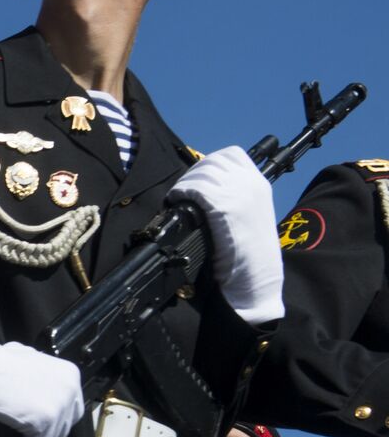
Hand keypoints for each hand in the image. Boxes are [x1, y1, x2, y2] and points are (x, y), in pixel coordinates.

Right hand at [0, 340, 85, 436]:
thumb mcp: (28, 358)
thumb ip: (43, 374)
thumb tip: (42, 390)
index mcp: (69, 374)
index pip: (71, 406)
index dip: (53, 416)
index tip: (40, 423)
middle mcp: (69, 390)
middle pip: (64, 423)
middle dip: (47, 430)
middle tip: (29, 435)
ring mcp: (58, 407)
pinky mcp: (42, 422)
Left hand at [166, 146, 283, 324]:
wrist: (256, 281)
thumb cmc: (248, 255)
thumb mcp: (249, 216)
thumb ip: (233, 197)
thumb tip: (202, 188)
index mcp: (260, 184)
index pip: (231, 155)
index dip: (209, 163)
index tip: (198, 179)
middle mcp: (252, 184)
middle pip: (212, 162)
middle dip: (192, 174)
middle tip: (183, 193)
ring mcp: (239, 194)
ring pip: (201, 173)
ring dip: (184, 184)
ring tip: (179, 199)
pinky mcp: (225, 207)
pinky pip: (195, 189)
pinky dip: (181, 193)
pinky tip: (176, 204)